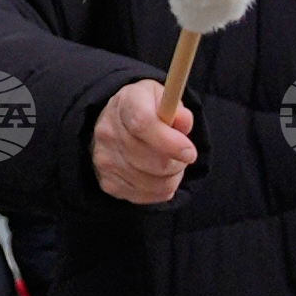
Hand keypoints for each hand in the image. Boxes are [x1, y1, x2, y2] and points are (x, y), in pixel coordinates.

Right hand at [90, 79, 195, 203]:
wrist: (116, 126)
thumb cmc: (147, 110)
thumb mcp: (163, 99)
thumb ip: (177, 109)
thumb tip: (184, 120)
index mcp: (125, 103)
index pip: (143, 124)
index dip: (169, 141)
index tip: (189, 151)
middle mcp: (109, 131)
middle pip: (151, 159)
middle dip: (177, 162)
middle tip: (184, 155)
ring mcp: (105, 160)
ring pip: (152, 182)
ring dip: (171, 177)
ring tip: (171, 163)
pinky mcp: (108, 183)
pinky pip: (146, 196)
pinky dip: (160, 189)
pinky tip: (159, 174)